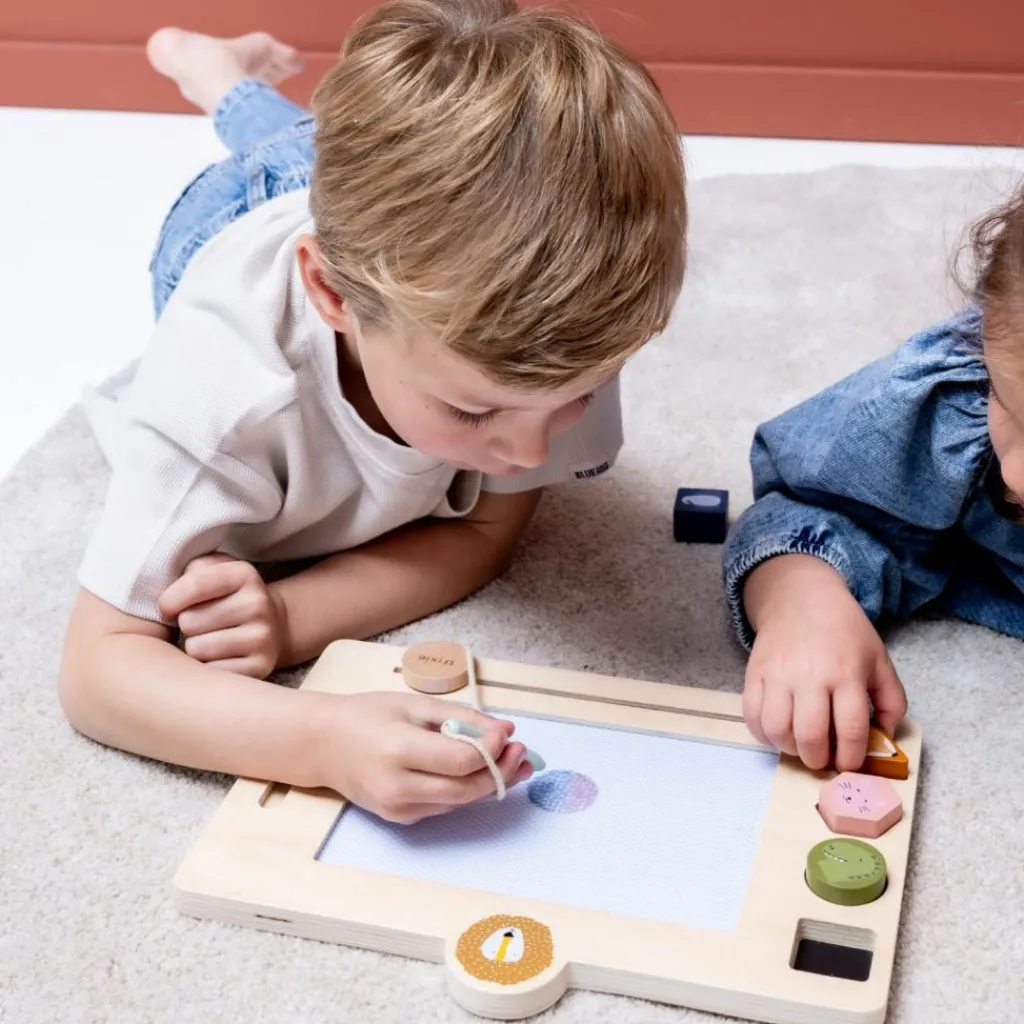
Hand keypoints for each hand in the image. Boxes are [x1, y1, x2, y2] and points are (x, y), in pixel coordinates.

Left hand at [158, 553, 286, 678]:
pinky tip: (220, 657)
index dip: (169, 600)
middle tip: (199, 624)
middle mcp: (258, 603)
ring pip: (197, 649)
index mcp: (244, 574)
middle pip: (189, 621)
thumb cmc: (227, 597)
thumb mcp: (213, 570)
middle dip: (186, 625)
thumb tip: (167, 599)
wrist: (273, 625)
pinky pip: (212, 672)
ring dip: (195, 648)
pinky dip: (208, 668)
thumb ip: (188, 570)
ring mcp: (262, 637)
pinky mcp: (261, 666)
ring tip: (209, 640)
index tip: (165, 608)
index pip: (194, 584)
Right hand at [311, 691, 533, 822]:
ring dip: (490, 784)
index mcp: (399, 750)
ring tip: (513, 761)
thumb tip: (504, 730)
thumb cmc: (368, 715)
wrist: (323, 744)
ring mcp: (397, 808)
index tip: (509, 734)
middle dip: (501, 773)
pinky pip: (445, 806)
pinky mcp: (400, 818)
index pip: (460, 761)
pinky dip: (467, 790)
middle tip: (522, 752)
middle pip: (466, 790)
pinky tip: (481, 772)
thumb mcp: (415, 704)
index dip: (492, 750)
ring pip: (460, 802)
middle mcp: (397, 786)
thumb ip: (461, 717)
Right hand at [742, 556, 906, 770]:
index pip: (850, 730)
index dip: (850, 758)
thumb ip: (892, 700)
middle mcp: (811, 676)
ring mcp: (779, 674)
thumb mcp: (879, 660)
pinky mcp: (755, 673)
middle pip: (810, 736)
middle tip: (822, 759)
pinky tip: (776, 732)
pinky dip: (762, 733)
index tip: (848, 763)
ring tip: (799, 745)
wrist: (802, 598)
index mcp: (847, 674)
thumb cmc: (844, 631)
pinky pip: (751, 714)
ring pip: (777, 729)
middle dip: (818, 760)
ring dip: (789, 748)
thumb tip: (885, 735)